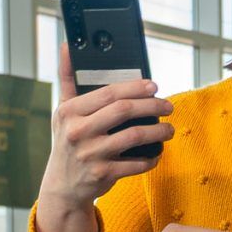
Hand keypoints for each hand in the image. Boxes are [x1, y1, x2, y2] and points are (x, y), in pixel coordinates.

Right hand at [39, 38, 171, 216]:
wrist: (62, 187)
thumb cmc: (68, 142)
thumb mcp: (63, 111)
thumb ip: (68, 79)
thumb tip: (67, 45)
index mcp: (69, 112)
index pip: (108, 93)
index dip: (135, 87)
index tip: (154, 86)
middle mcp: (78, 132)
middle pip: (124, 111)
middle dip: (152, 106)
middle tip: (168, 106)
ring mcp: (90, 154)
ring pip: (134, 136)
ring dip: (158, 132)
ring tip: (169, 129)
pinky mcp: (103, 174)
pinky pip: (136, 163)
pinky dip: (151, 158)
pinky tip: (157, 152)